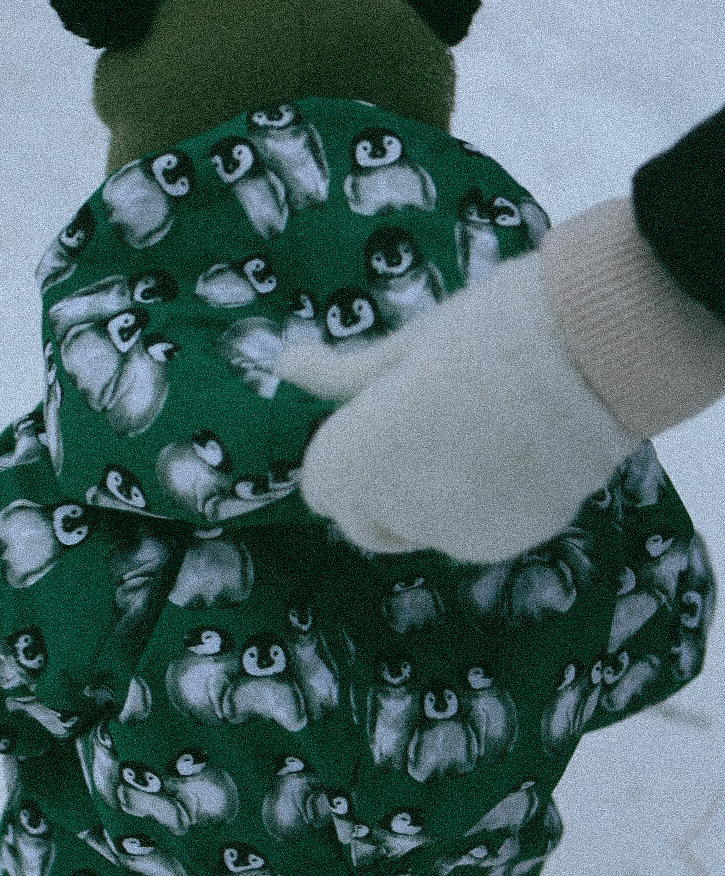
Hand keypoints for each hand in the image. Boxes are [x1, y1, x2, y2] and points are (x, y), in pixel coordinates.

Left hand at [277, 251, 634, 561]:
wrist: (590, 356)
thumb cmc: (487, 331)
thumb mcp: (408, 343)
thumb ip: (344, 376)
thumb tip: (286, 365)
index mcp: (356, 463)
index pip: (323, 489)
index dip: (349, 454)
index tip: (384, 413)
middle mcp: (395, 515)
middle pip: (368, 523)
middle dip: (385, 490)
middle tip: (436, 425)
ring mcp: (453, 537)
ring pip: (426, 529)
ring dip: (441, 498)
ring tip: (489, 432)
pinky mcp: (507, 544)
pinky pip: (478, 532)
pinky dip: (490, 507)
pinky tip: (522, 455)